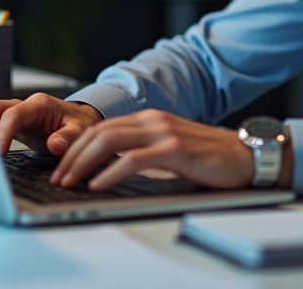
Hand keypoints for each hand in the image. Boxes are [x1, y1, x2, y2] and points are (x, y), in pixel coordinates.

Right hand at [0, 93, 102, 155]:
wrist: (80, 121)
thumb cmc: (79, 124)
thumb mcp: (79, 131)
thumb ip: (68, 138)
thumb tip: (55, 145)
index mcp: (40, 104)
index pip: (14, 114)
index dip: (3, 133)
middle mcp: (25, 105)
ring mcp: (18, 113)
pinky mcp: (14, 124)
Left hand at [49, 109, 255, 191]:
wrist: (245, 154)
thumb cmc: (209, 156)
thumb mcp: (169, 148)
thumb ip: (143, 151)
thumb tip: (108, 169)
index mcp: (149, 119)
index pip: (101, 128)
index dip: (76, 147)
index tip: (61, 167)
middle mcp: (152, 120)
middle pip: (99, 133)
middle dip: (72, 156)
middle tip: (58, 177)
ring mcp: (163, 132)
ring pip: (109, 142)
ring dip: (83, 164)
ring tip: (70, 182)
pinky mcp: (174, 149)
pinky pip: (132, 160)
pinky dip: (110, 172)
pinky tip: (98, 184)